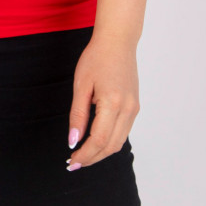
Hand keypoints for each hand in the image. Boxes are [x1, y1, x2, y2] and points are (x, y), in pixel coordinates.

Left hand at [66, 34, 140, 170]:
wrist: (117, 42)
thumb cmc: (96, 58)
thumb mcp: (81, 85)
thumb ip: (78, 114)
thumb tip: (73, 140)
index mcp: (113, 104)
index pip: (98, 140)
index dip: (84, 154)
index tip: (71, 161)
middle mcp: (128, 110)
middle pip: (110, 146)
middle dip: (92, 158)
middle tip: (74, 163)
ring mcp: (134, 109)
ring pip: (119, 142)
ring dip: (101, 153)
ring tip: (83, 156)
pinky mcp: (135, 107)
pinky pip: (123, 132)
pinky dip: (109, 141)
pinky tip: (96, 141)